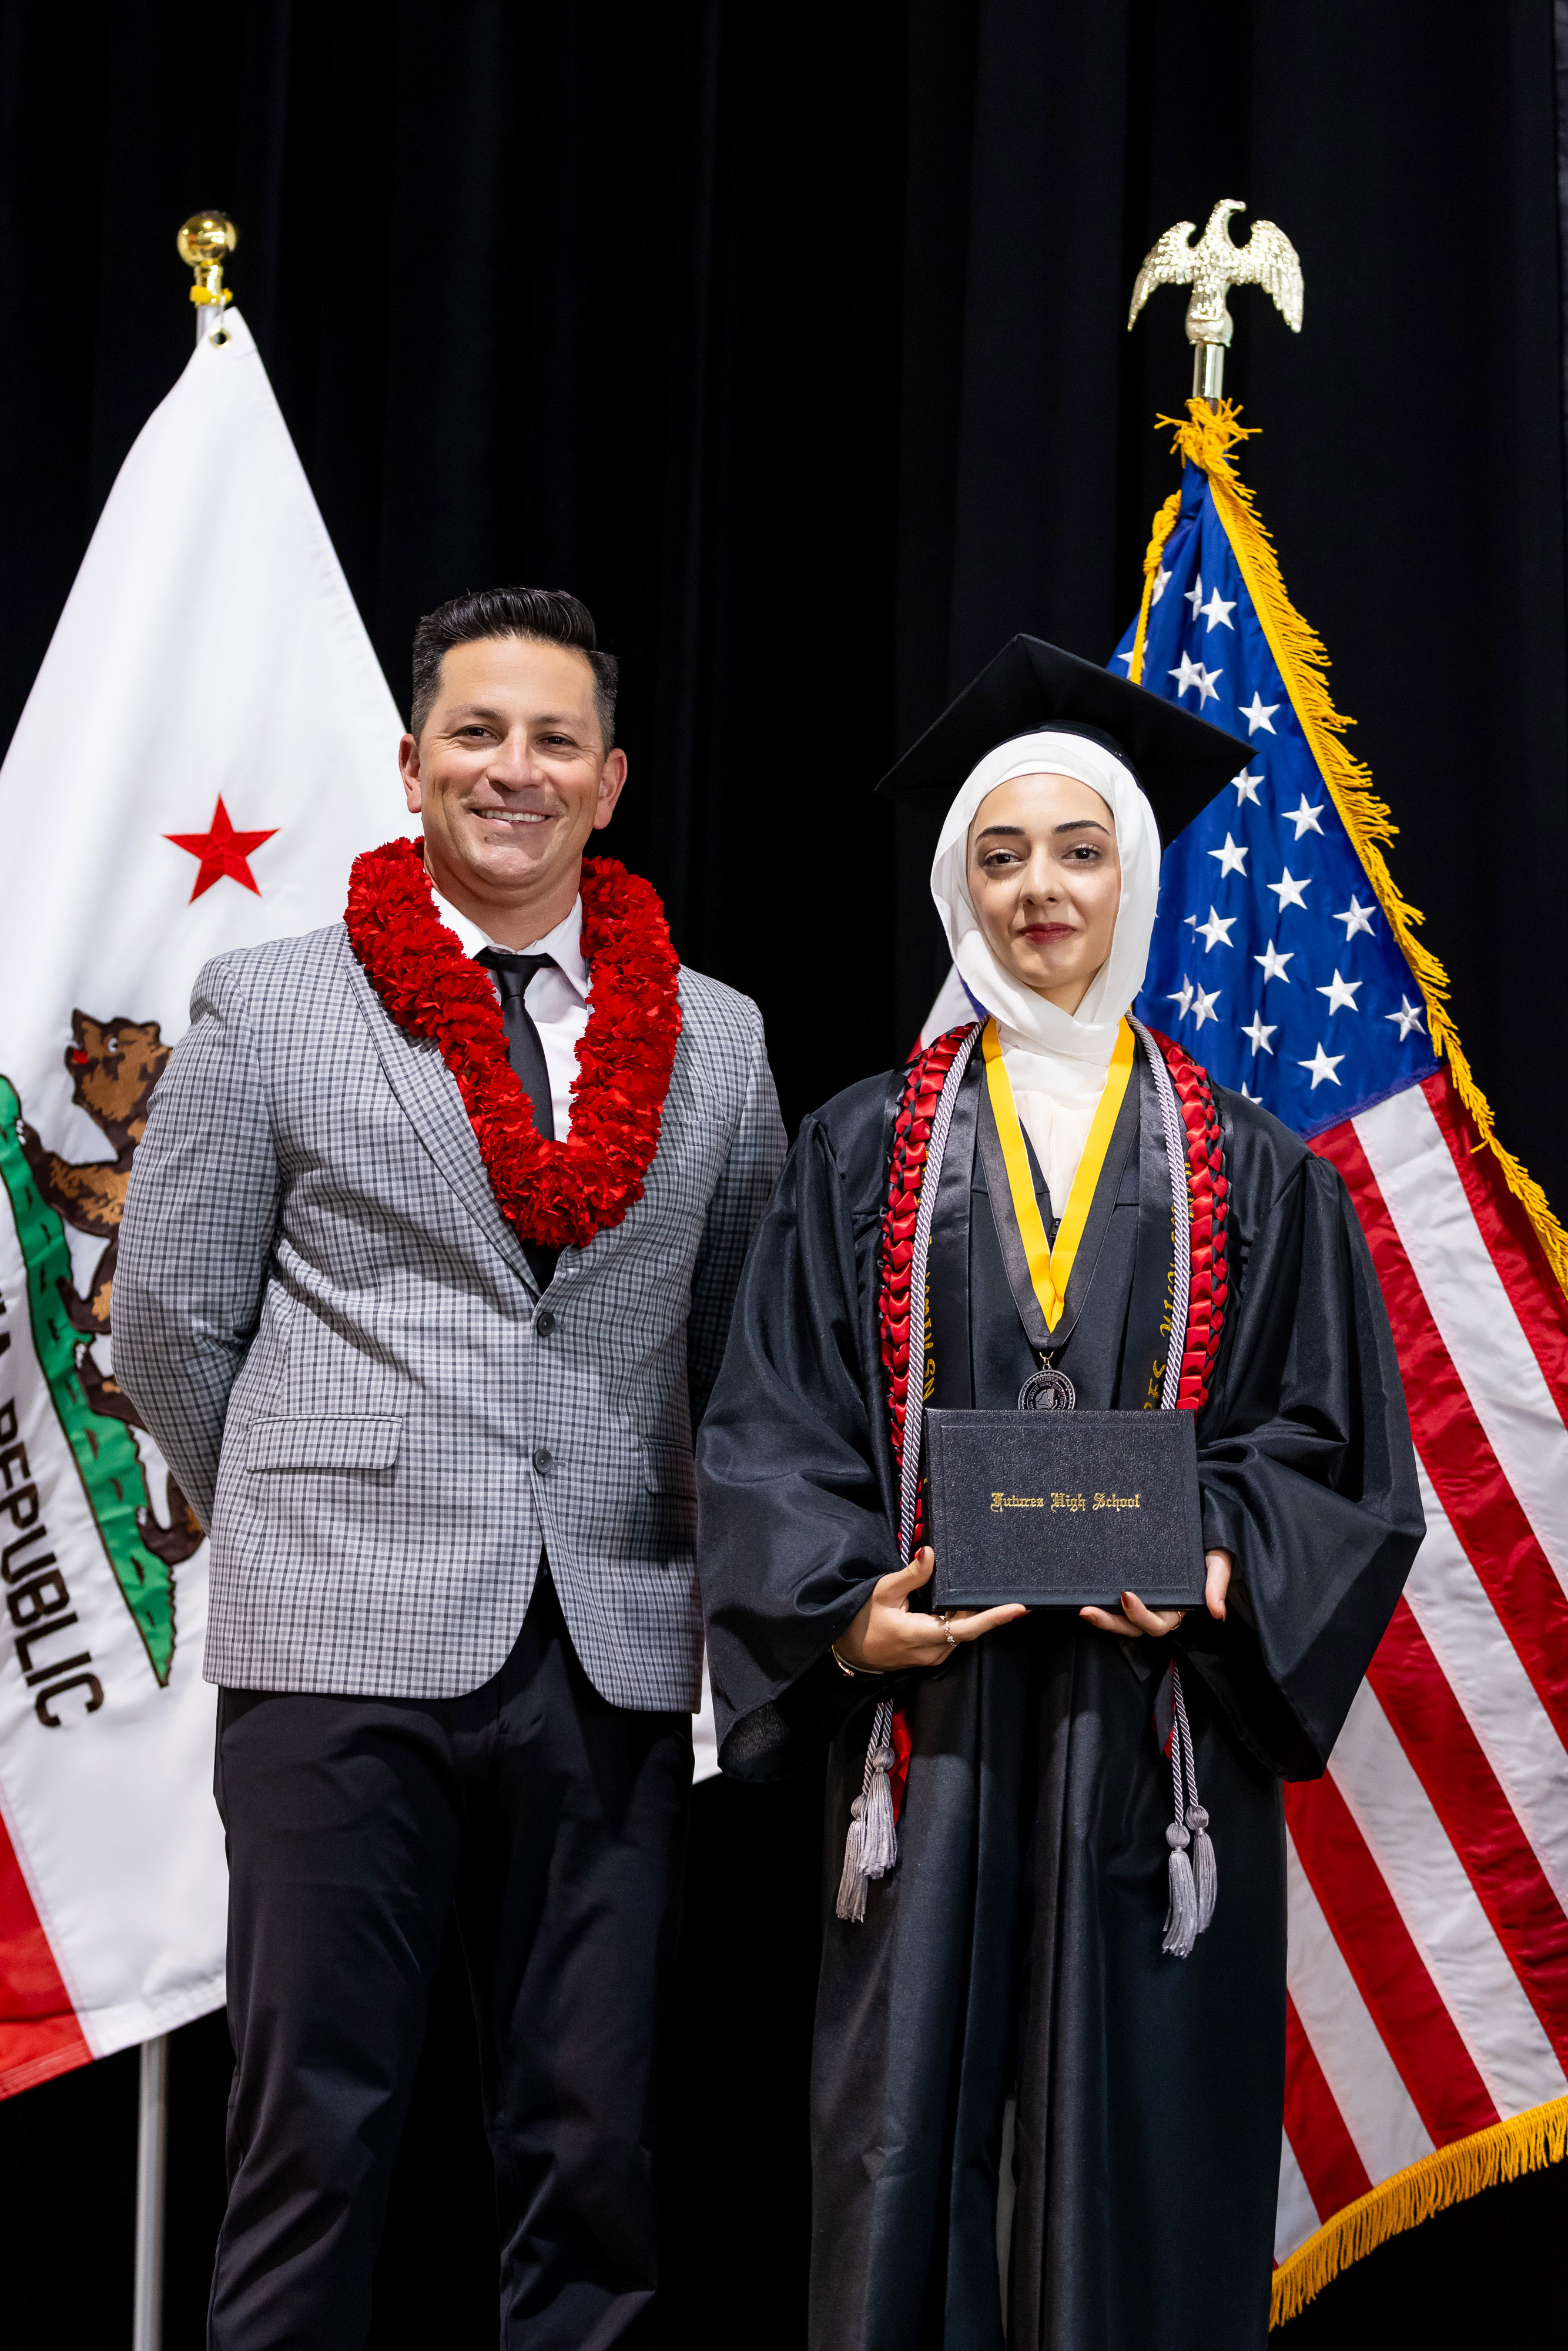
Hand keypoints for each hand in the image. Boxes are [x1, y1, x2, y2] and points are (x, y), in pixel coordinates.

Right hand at [835, 1548, 1026, 1671]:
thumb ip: (911, 1575)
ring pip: (961, 1633)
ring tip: (983, 1591)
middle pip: (968, 1629)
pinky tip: (960, 1604)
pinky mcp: (930, 1657)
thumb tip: (930, 1552)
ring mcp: (932, 1657)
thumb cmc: (862, 1619)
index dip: (993, 1618)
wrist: (848, 1651)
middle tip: (1001, 1585)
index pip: (966, 1628)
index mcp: (921, 1635)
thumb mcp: (883, 1592)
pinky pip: (952, 1637)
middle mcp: (932, 1652)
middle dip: (984, 1608)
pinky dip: (959, 1620)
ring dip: (970, 1614)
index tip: (1018, 1608)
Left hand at [1079, 1547, 1232, 1640]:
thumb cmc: (1209, 1547)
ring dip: (1100, 1616)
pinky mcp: (1127, 1584)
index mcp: (1176, 1609)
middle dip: (1110, 1622)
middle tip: (1088, 1610)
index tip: (1126, 1596)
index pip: (1156, 1623)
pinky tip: (1080, 1594)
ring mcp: (1142, 1598)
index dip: (1141, 1615)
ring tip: (1081, 1608)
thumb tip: (1217, 1612)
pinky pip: (1111, 1600)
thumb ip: (1216, 1585)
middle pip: (1131, 1626)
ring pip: (1118, 1617)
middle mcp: (1156, 1609)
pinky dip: (1098, 1599)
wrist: (1199, 1529)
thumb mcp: (1217, 1563)